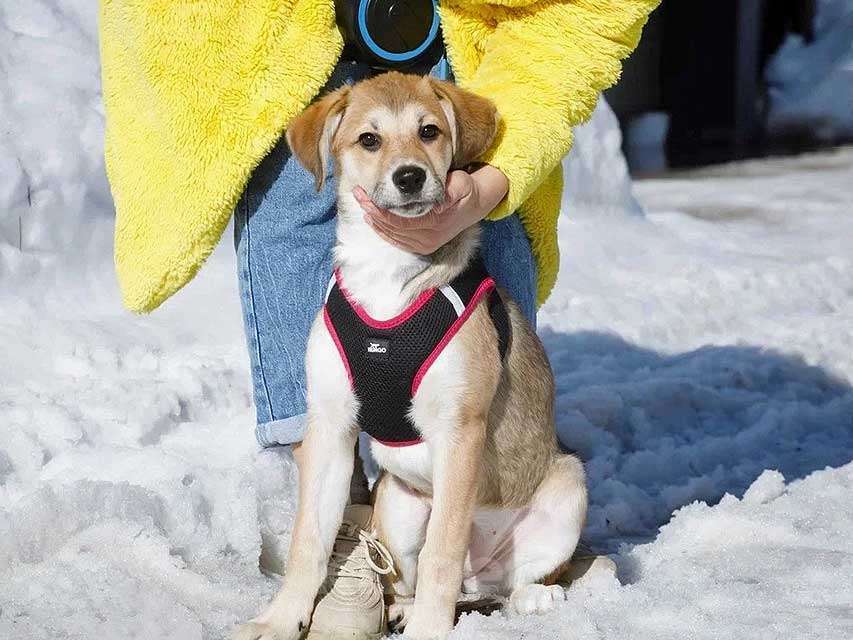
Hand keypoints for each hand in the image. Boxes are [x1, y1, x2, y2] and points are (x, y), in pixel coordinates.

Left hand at [353, 165, 508, 254]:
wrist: (474, 206)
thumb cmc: (464, 191)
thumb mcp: (462, 184)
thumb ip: (450, 191)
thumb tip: (437, 203)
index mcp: (434, 224)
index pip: (399, 220)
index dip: (380, 209)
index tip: (366, 195)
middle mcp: (428, 239)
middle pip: (392, 228)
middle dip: (372, 211)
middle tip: (358, 194)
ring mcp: (424, 245)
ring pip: (392, 236)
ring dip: (374, 221)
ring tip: (362, 203)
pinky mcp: (422, 247)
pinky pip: (397, 241)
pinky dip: (383, 231)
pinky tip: (372, 220)